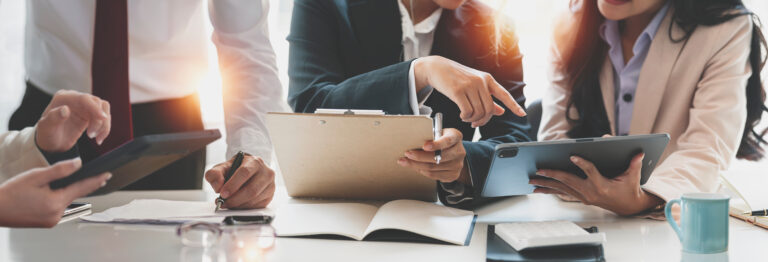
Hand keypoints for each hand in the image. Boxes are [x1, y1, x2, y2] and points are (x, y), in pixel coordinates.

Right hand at [0, 158, 110, 226]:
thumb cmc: (11, 192)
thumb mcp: (37, 176)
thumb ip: (60, 170)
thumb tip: (79, 164)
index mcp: (56, 203)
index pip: (82, 188)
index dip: (96, 180)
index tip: (108, 174)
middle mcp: (57, 215)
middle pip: (75, 195)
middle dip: (85, 185)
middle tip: (101, 177)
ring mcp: (52, 221)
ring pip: (66, 201)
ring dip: (68, 192)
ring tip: (73, 180)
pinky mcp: (46, 223)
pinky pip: (58, 208)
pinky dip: (59, 199)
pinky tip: (56, 192)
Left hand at [36, 90, 110, 151]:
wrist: (51, 143)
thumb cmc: (46, 135)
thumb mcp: (46, 128)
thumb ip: (53, 117)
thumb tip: (65, 109)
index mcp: (63, 98)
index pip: (84, 98)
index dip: (95, 107)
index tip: (103, 118)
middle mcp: (75, 99)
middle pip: (97, 103)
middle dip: (99, 120)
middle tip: (91, 135)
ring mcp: (84, 106)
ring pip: (104, 110)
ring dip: (104, 125)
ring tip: (96, 138)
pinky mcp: (90, 115)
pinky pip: (104, 118)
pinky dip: (104, 129)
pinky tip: (98, 139)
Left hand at [205, 154, 275, 208]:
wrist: (248, 171)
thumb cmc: (235, 170)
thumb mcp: (222, 167)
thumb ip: (214, 174)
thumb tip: (218, 187)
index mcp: (255, 162)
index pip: (245, 173)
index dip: (233, 185)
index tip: (222, 194)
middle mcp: (266, 173)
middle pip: (251, 189)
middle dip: (235, 199)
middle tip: (223, 203)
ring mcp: (270, 185)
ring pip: (254, 199)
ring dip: (238, 205)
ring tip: (228, 203)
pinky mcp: (270, 196)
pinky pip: (257, 206)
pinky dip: (244, 208)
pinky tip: (237, 204)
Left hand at [397, 128, 470, 183]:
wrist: (454, 152)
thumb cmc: (441, 139)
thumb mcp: (438, 133)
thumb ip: (430, 136)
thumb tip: (412, 141)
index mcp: (455, 137)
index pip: (447, 141)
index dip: (436, 145)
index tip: (424, 146)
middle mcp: (459, 151)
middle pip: (438, 157)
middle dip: (420, 157)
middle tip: (407, 154)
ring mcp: (457, 165)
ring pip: (433, 168)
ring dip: (417, 165)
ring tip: (406, 161)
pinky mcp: (453, 175)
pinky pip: (434, 175)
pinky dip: (422, 171)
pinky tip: (416, 167)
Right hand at [413, 56, 525, 127]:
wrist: (436, 67)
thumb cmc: (456, 77)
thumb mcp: (474, 84)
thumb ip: (488, 97)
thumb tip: (501, 111)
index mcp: (487, 79)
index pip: (504, 94)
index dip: (514, 105)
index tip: (522, 114)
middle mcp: (481, 81)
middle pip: (489, 109)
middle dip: (483, 120)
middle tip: (475, 123)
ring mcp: (469, 85)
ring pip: (478, 112)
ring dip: (472, 120)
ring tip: (466, 118)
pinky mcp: (457, 91)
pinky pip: (467, 112)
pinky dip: (465, 117)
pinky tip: (461, 115)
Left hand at [529, 153, 662, 215]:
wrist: (628, 207)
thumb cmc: (630, 189)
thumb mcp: (633, 176)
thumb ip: (634, 163)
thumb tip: (639, 151)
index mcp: (603, 185)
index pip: (591, 172)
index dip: (582, 164)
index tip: (573, 156)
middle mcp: (591, 192)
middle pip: (569, 181)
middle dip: (552, 175)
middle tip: (539, 169)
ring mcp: (584, 196)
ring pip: (562, 188)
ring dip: (546, 184)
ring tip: (532, 181)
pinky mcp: (581, 198)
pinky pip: (563, 193)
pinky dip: (550, 190)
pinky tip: (539, 189)